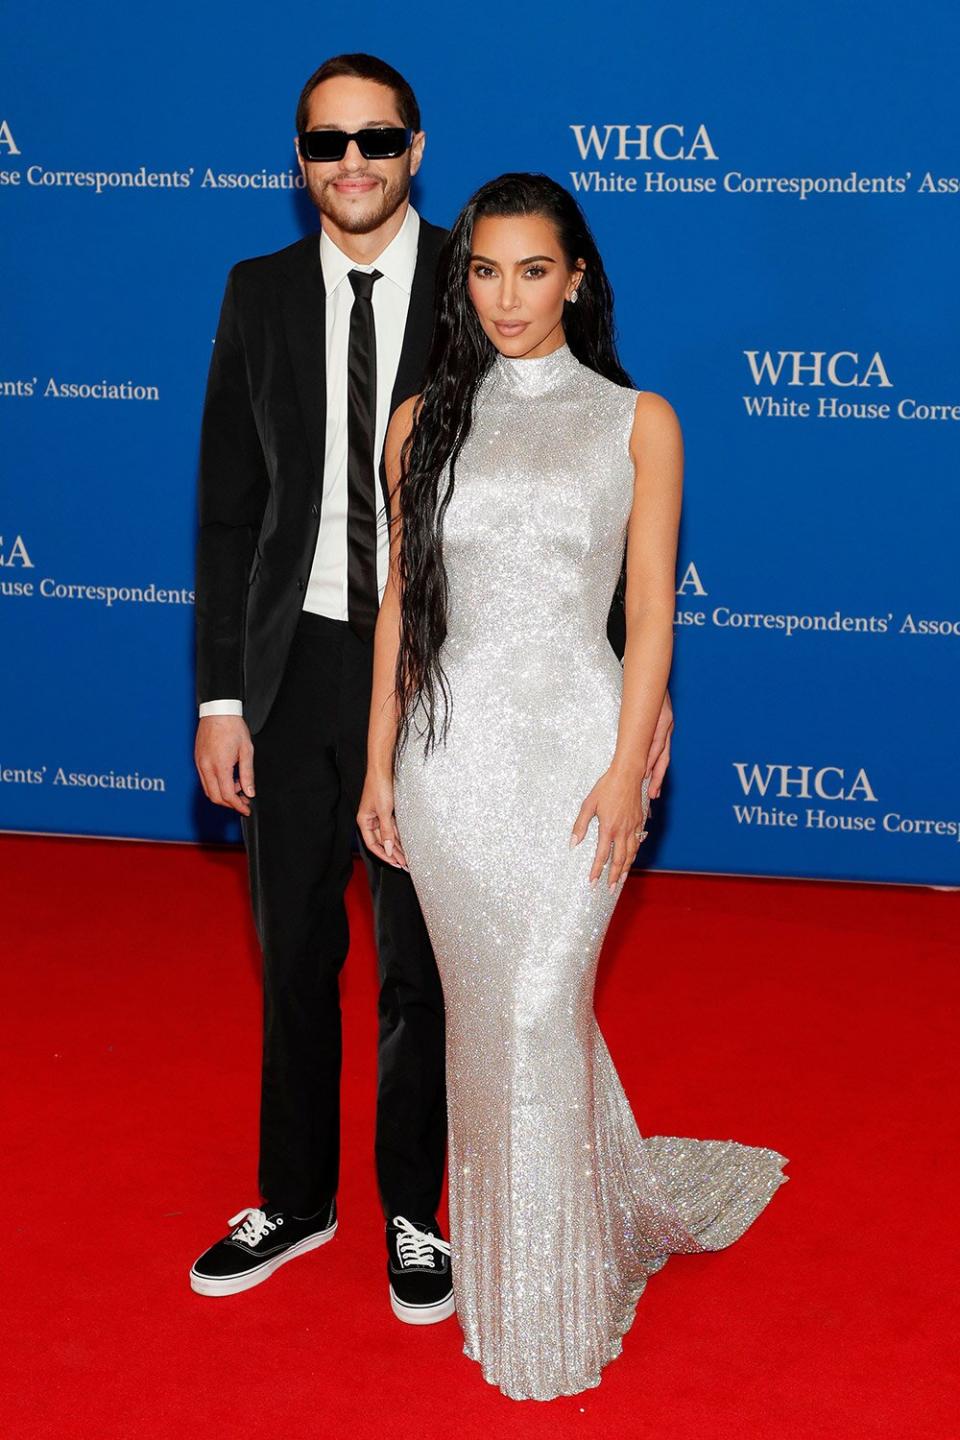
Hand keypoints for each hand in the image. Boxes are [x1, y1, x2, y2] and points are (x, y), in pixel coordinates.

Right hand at [195, 715, 254, 816]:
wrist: (218, 711)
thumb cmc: (233, 727)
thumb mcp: (247, 750)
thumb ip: (248, 773)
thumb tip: (249, 792)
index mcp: (220, 765)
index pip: (227, 795)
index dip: (238, 806)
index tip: (246, 809)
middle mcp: (206, 767)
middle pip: (215, 797)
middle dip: (230, 803)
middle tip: (243, 801)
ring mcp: (200, 764)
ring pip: (208, 790)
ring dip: (222, 795)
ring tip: (238, 786)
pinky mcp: (198, 760)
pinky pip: (204, 780)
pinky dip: (216, 785)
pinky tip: (228, 778)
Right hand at [357, 770, 407, 868]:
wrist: (383, 769)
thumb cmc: (379, 786)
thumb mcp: (384, 811)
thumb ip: (387, 831)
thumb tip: (389, 849)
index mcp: (364, 821)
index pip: (373, 845)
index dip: (384, 855)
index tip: (395, 863)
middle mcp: (370, 820)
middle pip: (382, 842)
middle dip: (393, 854)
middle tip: (404, 864)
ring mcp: (379, 816)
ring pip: (389, 836)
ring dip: (398, 846)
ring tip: (407, 858)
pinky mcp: (387, 811)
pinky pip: (393, 827)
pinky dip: (399, 835)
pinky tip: (406, 843)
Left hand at [570, 766, 648, 892]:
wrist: (628, 774)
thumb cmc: (606, 787)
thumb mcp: (588, 804)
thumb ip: (580, 825)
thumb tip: (573, 843)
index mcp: (608, 827)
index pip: (602, 855)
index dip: (596, 870)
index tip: (592, 882)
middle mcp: (622, 830)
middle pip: (619, 860)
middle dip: (613, 876)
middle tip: (610, 889)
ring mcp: (633, 827)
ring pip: (631, 853)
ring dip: (625, 868)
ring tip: (620, 879)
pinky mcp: (639, 821)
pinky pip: (638, 842)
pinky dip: (634, 854)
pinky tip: (631, 858)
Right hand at [645, 688, 673, 799]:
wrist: (656, 678)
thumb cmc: (651, 696)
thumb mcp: (650, 714)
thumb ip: (645, 733)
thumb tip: (635, 748)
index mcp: (663, 733)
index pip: (661, 759)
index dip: (657, 777)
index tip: (653, 792)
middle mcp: (666, 732)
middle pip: (663, 761)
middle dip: (657, 780)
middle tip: (652, 796)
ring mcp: (666, 727)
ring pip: (660, 754)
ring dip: (653, 771)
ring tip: (648, 785)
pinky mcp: (665, 720)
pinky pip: (657, 741)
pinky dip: (651, 754)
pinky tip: (645, 764)